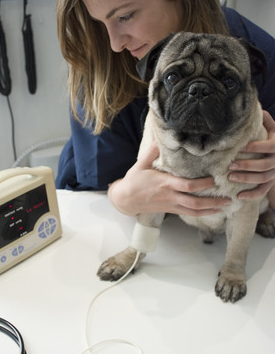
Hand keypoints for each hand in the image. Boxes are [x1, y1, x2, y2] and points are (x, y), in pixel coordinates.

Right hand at [108, 142, 230, 216]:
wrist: (125, 200)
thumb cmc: (133, 181)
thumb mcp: (140, 165)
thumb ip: (151, 153)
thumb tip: (158, 139)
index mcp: (164, 183)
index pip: (187, 186)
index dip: (202, 184)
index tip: (214, 179)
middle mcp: (170, 196)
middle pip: (194, 202)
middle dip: (212, 201)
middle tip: (228, 198)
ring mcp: (171, 205)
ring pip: (194, 211)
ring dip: (211, 209)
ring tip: (225, 206)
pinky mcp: (170, 210)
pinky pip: (189, 214)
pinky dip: (202, 213)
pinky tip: (212, 211)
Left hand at [228, 111, 274, 200]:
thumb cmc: (269, 135)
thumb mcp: (269, 126)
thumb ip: (264, 119)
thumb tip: (253, 108)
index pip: (269, 147)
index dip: (255, 147)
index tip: (239, 148)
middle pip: (264, 165)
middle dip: (247, 166)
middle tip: (230, 166)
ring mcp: (274, 172)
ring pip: (263, 178)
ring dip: (247, 179)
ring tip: (230, 178)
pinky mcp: (270, 182)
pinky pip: (263, 191)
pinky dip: (252, 195)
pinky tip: (239, 197)